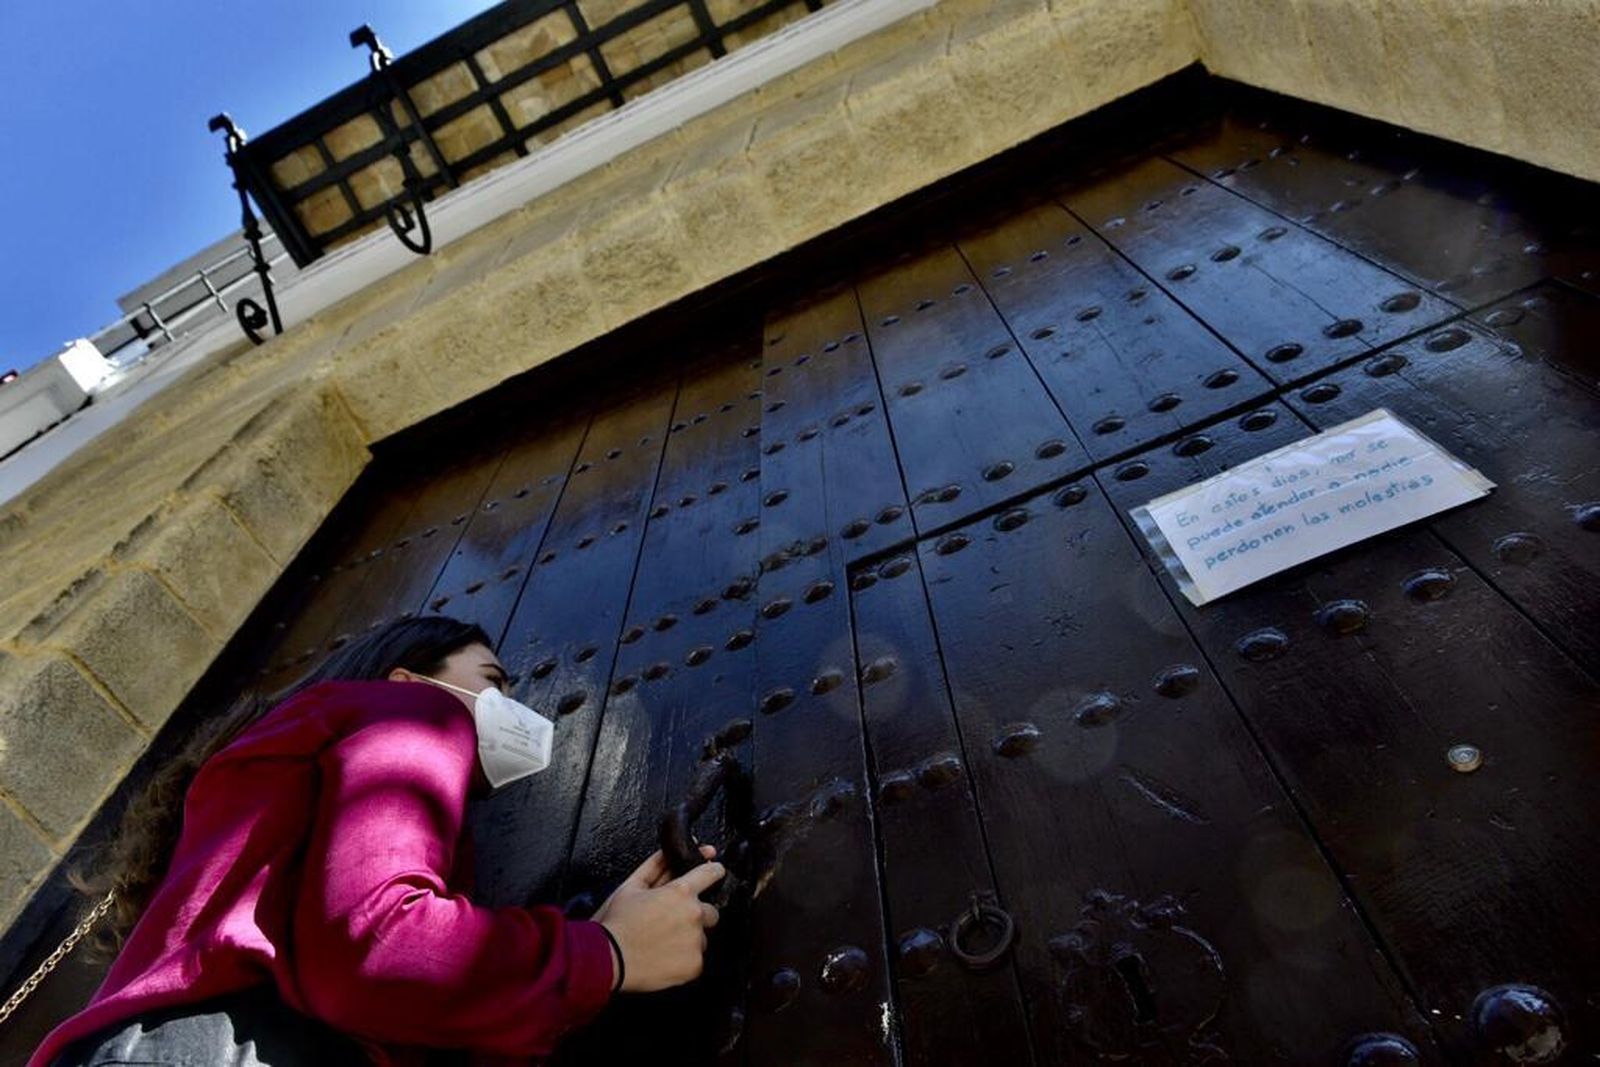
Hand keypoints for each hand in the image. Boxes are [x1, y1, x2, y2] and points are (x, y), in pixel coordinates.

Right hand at [592, 845, 723, 992]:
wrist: (607, 958)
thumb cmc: (617, 922)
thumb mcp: (632, 885)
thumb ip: (658, 865)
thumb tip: (674, 852)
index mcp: (681, 892)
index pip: (712, 874)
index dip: (714, 872)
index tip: (714, 874)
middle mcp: (694, 915)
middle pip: (711, 911)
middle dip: (697, 915)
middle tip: (672, 923)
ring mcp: (696, 942)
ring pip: (703, 937)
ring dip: (690, 939)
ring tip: (664, 943)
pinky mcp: (694, 965)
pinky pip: (697, 959)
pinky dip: (685, 959)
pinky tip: (665, 957)